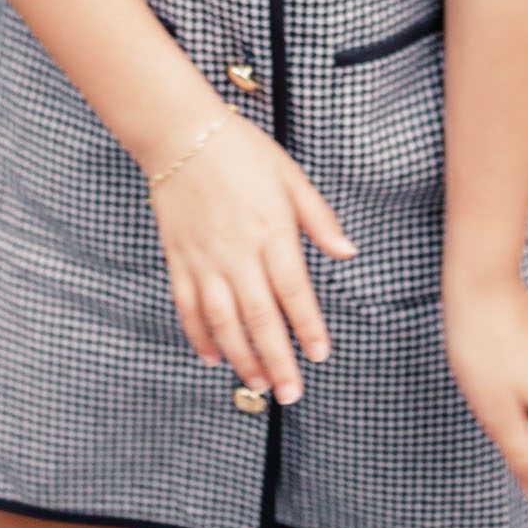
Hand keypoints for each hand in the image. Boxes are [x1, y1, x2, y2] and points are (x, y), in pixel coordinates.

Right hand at [143, 102, 356, 405]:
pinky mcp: (178, 259)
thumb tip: (349, 253)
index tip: (321, 355)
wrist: (181, 134)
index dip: (308, 327)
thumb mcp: (290, 176)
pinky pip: (188, 307)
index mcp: (271, 230)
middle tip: (291, 393)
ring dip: (240, 357)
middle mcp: (238, 251)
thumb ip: (319, 218)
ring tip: (258, 384)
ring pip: (222, 321)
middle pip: (259, 317)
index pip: (294, 290)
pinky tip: (212, 357)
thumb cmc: (242, 150)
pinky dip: (199, 336)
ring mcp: (204, 258)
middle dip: (277, 359)